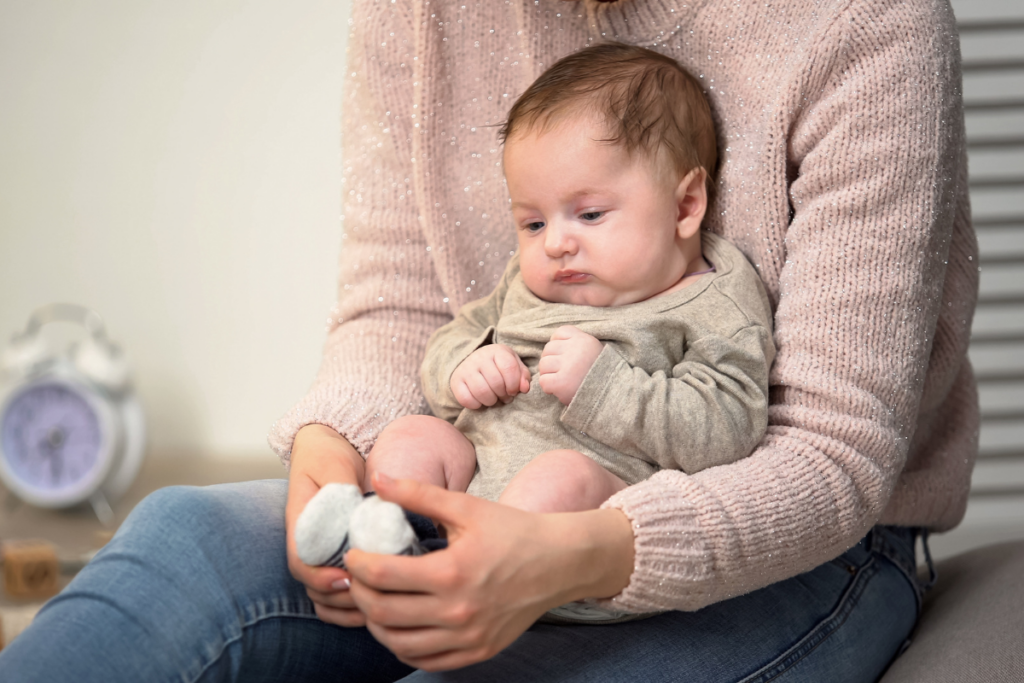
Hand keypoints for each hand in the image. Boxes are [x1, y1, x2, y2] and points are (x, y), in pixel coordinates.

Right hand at [286, 424, 366, 626]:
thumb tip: (355, 513)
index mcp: (300, 524)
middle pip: (313, 587)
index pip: (300, 562)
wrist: (328, 446)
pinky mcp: (334, 557)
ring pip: (323, 597)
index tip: (346, 578)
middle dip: (340, 597)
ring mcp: (319, 553)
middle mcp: (306, 545)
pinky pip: (333, 594)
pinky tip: (371, 606)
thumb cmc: (328, 455)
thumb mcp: (334, 466)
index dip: (320, 577)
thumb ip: (342, 490)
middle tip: (372, 592)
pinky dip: (348, 607)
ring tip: (376, 601)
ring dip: (346, 606)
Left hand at [344, 473, 633, 670]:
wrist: (561, 563)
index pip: (384, 576)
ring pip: (399, 644)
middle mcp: (458, 611)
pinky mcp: (479, 651)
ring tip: (374, 602)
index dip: (359, 566)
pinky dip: (403, 647)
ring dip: (376, 624)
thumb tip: (379, 479)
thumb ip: (419, 493)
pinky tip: (399, 627)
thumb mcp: (467, 507)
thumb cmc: (514, 531)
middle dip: (360, 595)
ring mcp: (468, 637)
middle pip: (385, 614)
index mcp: (453, 571)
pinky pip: (426, 661)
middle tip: (358, 578)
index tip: (353, 554)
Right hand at [450, 344, 530, 408]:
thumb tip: (524, 388)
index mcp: (497, 351)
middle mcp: (479, 357)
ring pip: (482, 392)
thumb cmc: (499, 366)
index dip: (514, 384)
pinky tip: (480, 400)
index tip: (513, 391)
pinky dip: (476, 405)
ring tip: (494, 399)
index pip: (509, 368)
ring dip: (491, 401)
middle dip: (503, 395)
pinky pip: (466, 399)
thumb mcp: (514, 366)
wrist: (473, 363)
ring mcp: (466, 369)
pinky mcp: (456, 381)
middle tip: (504, 396)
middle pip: (496, 382)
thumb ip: (523, 376)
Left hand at [538, 325, 603, 404]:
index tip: (567, 357)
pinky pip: (543, 380)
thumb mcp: (593, 351)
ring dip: (549, 375)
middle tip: (565, 373)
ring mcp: (568, 365)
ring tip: (563, 381)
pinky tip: (561, 390)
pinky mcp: (561, 382)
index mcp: (584, 340)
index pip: (559, 333)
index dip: (559, 345)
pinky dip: (549, 388)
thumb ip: (577, 344)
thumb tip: (554, 342)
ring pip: (543, 364)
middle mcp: (575, 349)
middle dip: (552, 362)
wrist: (610, 397)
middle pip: (548, 349)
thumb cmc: (599, 376)